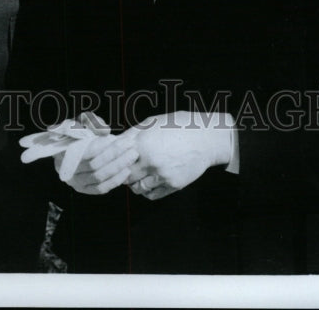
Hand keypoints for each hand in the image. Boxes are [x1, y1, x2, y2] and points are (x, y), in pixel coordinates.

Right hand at [53, 127, 140, 195]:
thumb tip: (104, 131)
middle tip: (130, 145)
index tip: (116, 137)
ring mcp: (77, 183)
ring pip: (99, 177)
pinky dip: (115, 180)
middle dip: (115, 154)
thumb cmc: (77, 133)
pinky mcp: (86, 190)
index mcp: (63, 153)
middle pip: (94, 166)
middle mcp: (68, 171)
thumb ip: (90, 122)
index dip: (101, 145)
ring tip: (132, 155)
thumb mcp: (80, 122)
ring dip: (118, 166)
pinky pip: (102, 188)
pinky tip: (127, 170)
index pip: (85, 152)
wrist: (70, 148)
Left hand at [121, 111, 235, 200]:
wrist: (204, 138)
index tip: (114, 159)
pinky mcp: (173, 185)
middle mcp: (151, 161)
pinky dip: (147, 191)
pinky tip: (149, 181)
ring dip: (135, 183)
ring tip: (138, 176)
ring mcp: (162, 175)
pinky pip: (152, 195)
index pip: (117, 158)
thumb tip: (113, 142)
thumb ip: (131, 135)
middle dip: (123, 173)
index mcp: (143, 143)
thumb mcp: (151, 123)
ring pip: (137, 188)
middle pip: (125, 176)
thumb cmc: (176, 126)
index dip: (114, 159)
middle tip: (126, 169)